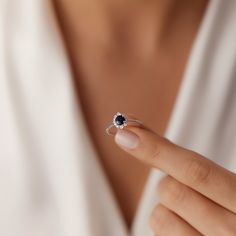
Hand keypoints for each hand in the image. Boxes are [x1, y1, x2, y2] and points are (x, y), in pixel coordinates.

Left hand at [114, 124, 235, 235]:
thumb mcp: (231, 187)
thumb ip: (197, 168)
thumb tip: (149, 141)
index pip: (194, 170)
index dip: (156, 149)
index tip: (129, 133)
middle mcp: (229, 230)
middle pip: (171, 190)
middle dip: (169, 182)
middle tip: (188, 190)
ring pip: (159, 215)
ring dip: (168, 208)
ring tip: (192, 214)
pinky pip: (160, 233)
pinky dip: (167, 225)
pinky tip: (188, 227)